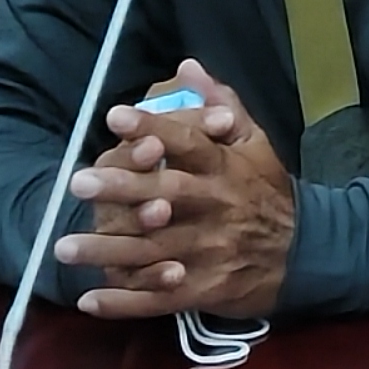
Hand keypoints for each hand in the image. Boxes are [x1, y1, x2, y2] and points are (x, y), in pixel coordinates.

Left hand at [57, 57, 292, 319]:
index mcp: (225, 168)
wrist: (304, 252)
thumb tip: (186, 66)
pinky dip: (124, 302)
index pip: (188, 143)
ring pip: (153, 251)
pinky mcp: (203, 289)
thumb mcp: (254, 142)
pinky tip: (89, 299)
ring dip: (108, 251)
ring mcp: (209, 252)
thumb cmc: (266, 191)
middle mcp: (216, 207)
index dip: (153, 129)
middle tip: (77, 183)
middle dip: (122, 189)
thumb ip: (219, 105)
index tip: (115, 117)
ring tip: (64, 247)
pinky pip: (159, 299)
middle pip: (165, 195)